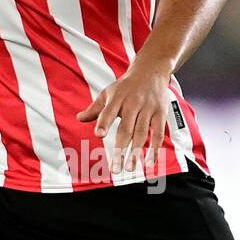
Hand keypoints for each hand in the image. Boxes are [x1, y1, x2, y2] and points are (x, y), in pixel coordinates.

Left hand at [77, 54, 171, 175]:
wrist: (151, 71)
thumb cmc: (126, 86)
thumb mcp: (108, 93)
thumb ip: (95, 109)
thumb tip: (79, 118)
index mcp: (117, 98)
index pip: (109, 111)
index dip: (104, 122)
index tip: (99, 135)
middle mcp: (133, 103)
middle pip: (126, 129)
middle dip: (120, 149)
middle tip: (115, 168)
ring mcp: (148, 109)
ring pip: (142, 134)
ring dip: (136, 153)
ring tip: (130, 168)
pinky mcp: (160, 113)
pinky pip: (158, 133)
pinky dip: (155, 149)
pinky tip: (150, 163)